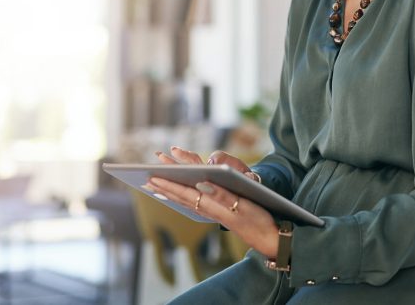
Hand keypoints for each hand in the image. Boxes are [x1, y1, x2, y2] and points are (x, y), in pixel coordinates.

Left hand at [149, 146, 278, 257]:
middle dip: (164, 185)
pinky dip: (181, 198)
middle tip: (146, 176)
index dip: (169, 183)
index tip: (153, 176)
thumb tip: (202, 183)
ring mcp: (213, 212)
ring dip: (169, 191)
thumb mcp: (243, 205)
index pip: (186, 192)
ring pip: (185, 200)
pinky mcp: (218, 213)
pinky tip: (177, 197)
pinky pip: (193, 204)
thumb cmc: (258, 219)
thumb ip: (222, 195)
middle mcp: (209, 209)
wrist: (269, 238)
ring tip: (155, 185)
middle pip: (181, 195)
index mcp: (213, 205)